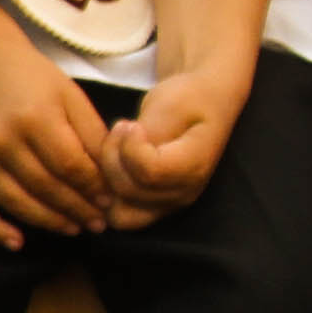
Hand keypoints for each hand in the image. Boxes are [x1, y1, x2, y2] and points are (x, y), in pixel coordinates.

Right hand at [0, 37, 112, 247]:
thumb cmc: (35, 81)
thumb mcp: (72, 97)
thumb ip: (92, 135)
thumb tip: (113, 177)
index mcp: (34, 118)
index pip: (70, 166)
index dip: (93, 188)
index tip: (109, 201)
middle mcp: (0, 139)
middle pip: (45, 187)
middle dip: (76, 209)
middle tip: (97, 223)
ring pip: (15, 201)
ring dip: (47, 221)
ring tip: (73, 228)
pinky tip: (17, 242)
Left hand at [102, 62, 253, 226]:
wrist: (203, 102)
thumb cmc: (188, 98)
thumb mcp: (169, 105)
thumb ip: (149, 135)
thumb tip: (128, 156)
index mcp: (195, 166)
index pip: (149, 172)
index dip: (128, 148)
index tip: (130, 124)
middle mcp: (185, 193)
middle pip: (130, 192)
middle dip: (113, 158)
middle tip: (122, 128)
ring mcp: (170, 203)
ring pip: (120, 211)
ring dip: (108, 177)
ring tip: (119, 148)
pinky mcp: (155, 205)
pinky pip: (120, 214)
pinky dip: (109, 192)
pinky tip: (116, 163)